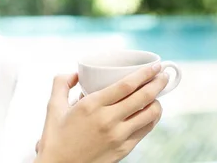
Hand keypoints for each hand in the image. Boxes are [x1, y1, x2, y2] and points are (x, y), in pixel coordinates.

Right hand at [35, 64, 167, 162]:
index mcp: (92, 105)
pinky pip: (145, 130)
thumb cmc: (55, 138)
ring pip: (149, 115)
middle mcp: (108, 120)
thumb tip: (76, 73)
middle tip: (163, 75)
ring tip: (157, 94)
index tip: (154, 66)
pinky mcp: (123, 149)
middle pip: (143, 97)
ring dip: (157, 102)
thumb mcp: (52, 106)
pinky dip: (151, 119)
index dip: (145, 74)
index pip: (127, 85)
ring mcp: (118, 136)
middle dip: (157, 83)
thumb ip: (61, 83)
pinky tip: (151, 112)